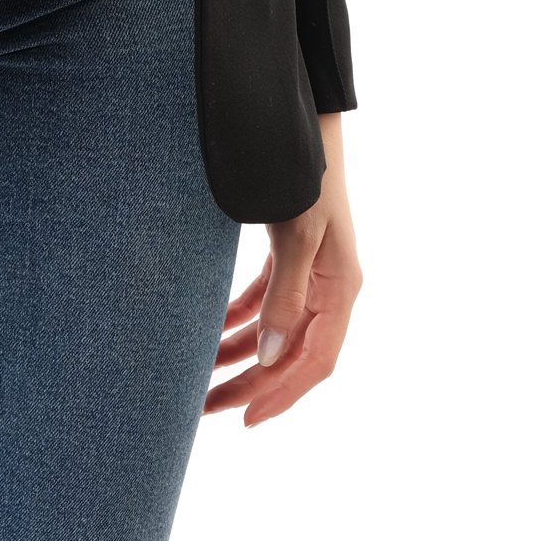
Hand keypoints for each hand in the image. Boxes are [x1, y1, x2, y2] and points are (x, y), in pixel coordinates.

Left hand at [204, 111, 360, 425]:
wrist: (303, 121)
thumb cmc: (304, 175)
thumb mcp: (297, 236)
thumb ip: (285, 297)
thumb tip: (266, 357)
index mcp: (341, 290)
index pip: (314, 362)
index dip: (281, 395)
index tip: (245, 420)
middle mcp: (331, 288)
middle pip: (291, 354)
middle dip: (251, 384)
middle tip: (206, 408)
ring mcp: (313, 273)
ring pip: (275, 331)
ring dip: (240, 355)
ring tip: (200, 380)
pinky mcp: (292, 256)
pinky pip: (266, 302)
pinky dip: (239, 320)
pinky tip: (210, 332)